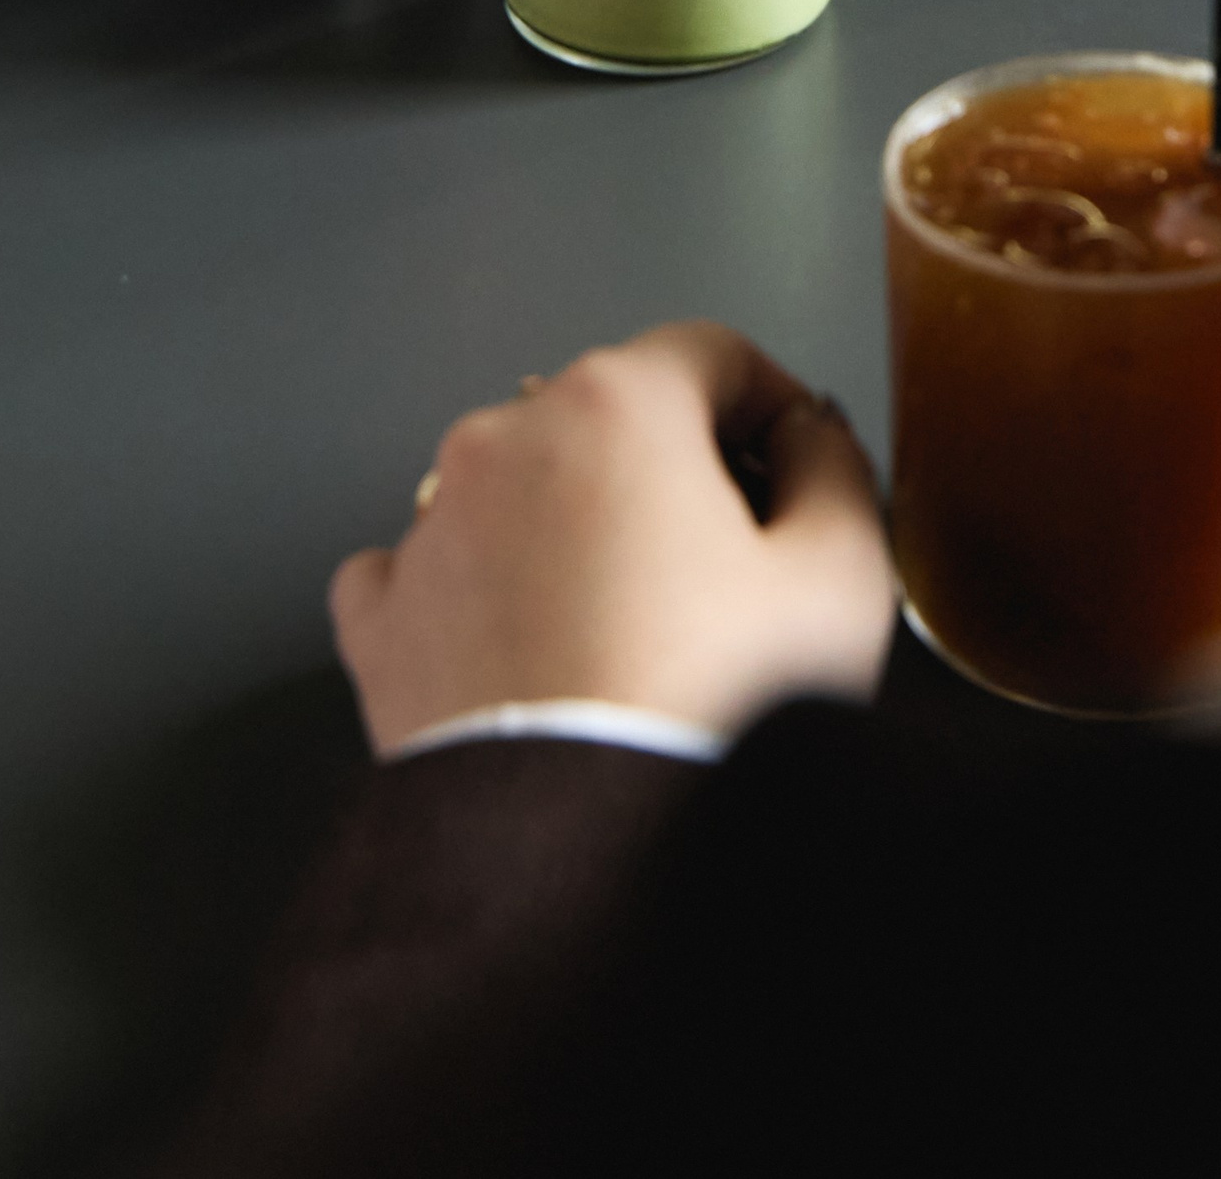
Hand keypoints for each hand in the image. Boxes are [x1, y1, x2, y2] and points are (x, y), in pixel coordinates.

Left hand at [330, 324, 892, 749]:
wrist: (586, 867)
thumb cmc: (713, 714)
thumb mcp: (839, 578)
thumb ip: (837, 469)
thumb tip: (811, 440)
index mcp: (617, 404)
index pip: (714, 354)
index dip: (774, 408)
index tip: (801, 469)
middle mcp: (505, 440)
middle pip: (616, 418)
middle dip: (677, 474)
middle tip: (736, 571)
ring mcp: (429, 531)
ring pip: (524, 491)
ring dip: (579, 532)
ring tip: (638, 635)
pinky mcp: (381, 624)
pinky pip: (433, 575)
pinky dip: (481, 598)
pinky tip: (531, 654)